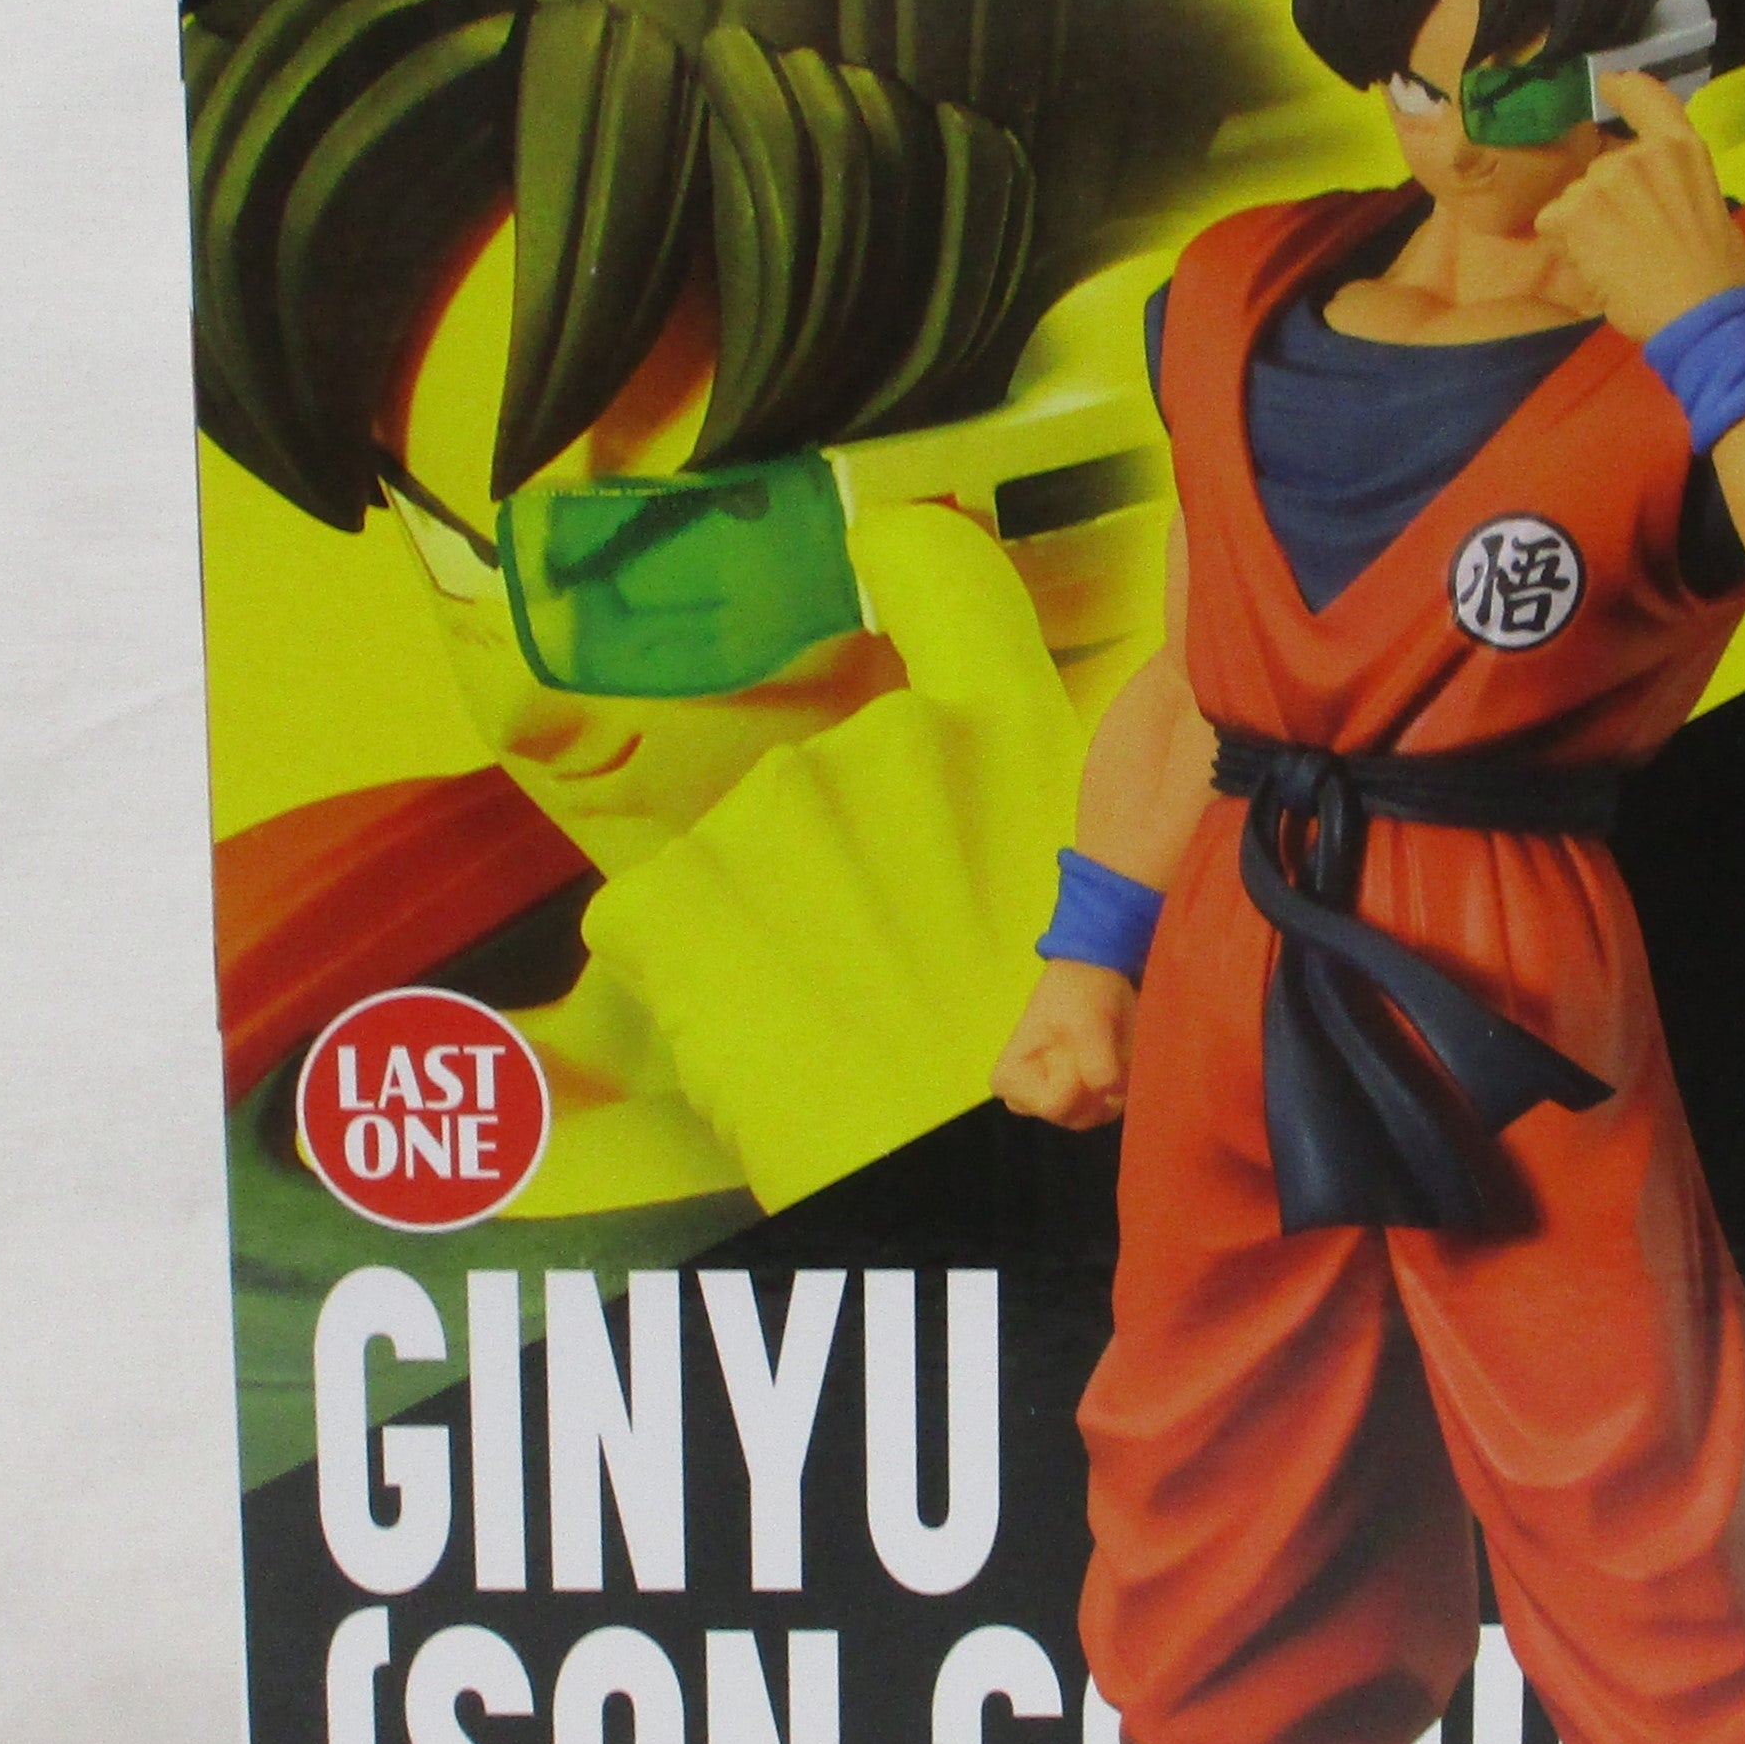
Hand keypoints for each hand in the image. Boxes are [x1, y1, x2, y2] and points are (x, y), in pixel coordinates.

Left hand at [575, 502, 1078, 1213]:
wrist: (944, 1192)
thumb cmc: (1029, 1079)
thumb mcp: (1087, 926)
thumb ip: (1034, 834)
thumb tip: (986, 817)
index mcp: (1004, 739)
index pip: (938, 572)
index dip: (900, 554)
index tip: (873, 551)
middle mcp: (878, 744)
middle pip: (827, 766)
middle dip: (842, 854)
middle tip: (894, 965)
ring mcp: (761, 817)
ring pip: (740, 853)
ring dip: (767, 922)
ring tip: (831, 1018)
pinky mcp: (665, 902)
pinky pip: (657, 923)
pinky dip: (688, 980)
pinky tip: (757, 1039)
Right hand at [993, 959, 1137, 1128]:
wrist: (1092, 976)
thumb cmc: (1079, 995)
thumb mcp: (1088, 1022)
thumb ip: (1097, 1063)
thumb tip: (1110, 1094)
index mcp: (1009, 1080)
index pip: (1054, 1104)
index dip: (1078, 1079)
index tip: (1076, 1044)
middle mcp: (1024, 1100)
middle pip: (1074, 1117)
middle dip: (1099, 1085)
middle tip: (1099, 1045)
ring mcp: (1050, 1104)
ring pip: (1093, 1117)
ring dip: (1112, 1086)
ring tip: (1108, 1048)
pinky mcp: (1075, 1103)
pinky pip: (1105, 1111)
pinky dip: (1118, 1088)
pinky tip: (1114, 1059)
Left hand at [1530, 70, 1744, 340]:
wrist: (1700, 313)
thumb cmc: (1718, 273)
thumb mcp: (1711, 207)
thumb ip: (1678, 185)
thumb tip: (1660, 191)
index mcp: (1683, 149)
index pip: (1648, 98)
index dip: (1624, 89)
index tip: (1607, 82)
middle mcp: (1638, 154)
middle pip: (1604, 168)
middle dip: (1608, 201)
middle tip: (1635, 242)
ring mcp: (1602, 180)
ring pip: (1577, 198)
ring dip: (1587, 226)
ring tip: (1621, 261)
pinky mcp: (1573, 211)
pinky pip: (1554, 222)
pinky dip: (1567, 246)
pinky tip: (1599, 267)